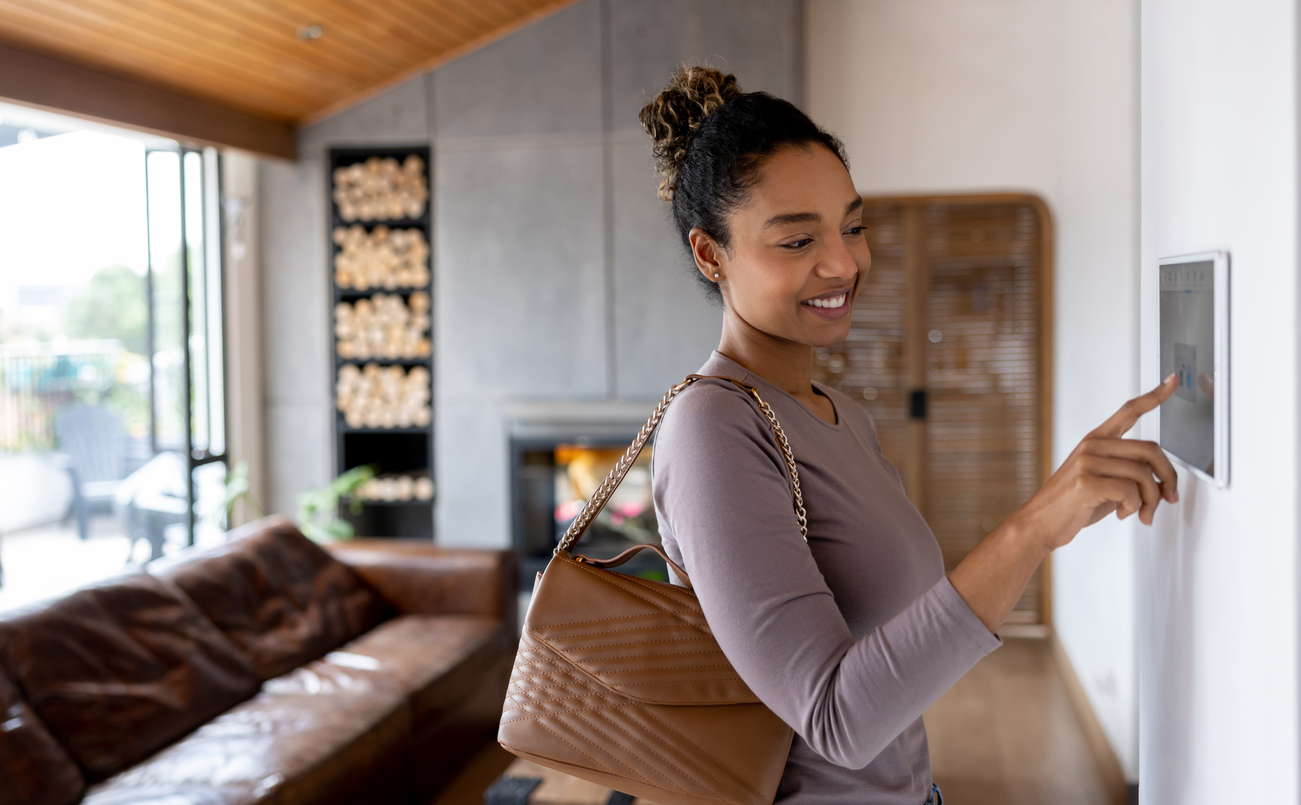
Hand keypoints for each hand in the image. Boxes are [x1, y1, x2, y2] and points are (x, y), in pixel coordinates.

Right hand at [1013, 374, 1180, 552]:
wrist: (1040, 522)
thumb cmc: (1072, 504)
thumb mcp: (1102, 481)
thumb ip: (1128, 472)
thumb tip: (1163, 482)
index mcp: (1096, 441)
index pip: (1129, 411)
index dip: (1154, 396)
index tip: (1172, 381)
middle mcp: (1092, 446)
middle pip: (1150, 450)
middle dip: (1168, 477)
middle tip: (1168, 496)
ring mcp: (1087, 462)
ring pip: (1143, 474)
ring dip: (1151, 500)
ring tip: (1141, 512)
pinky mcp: (1086, 482)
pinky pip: (1130, 491)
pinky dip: (1134, 507)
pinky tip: (1124, 514)